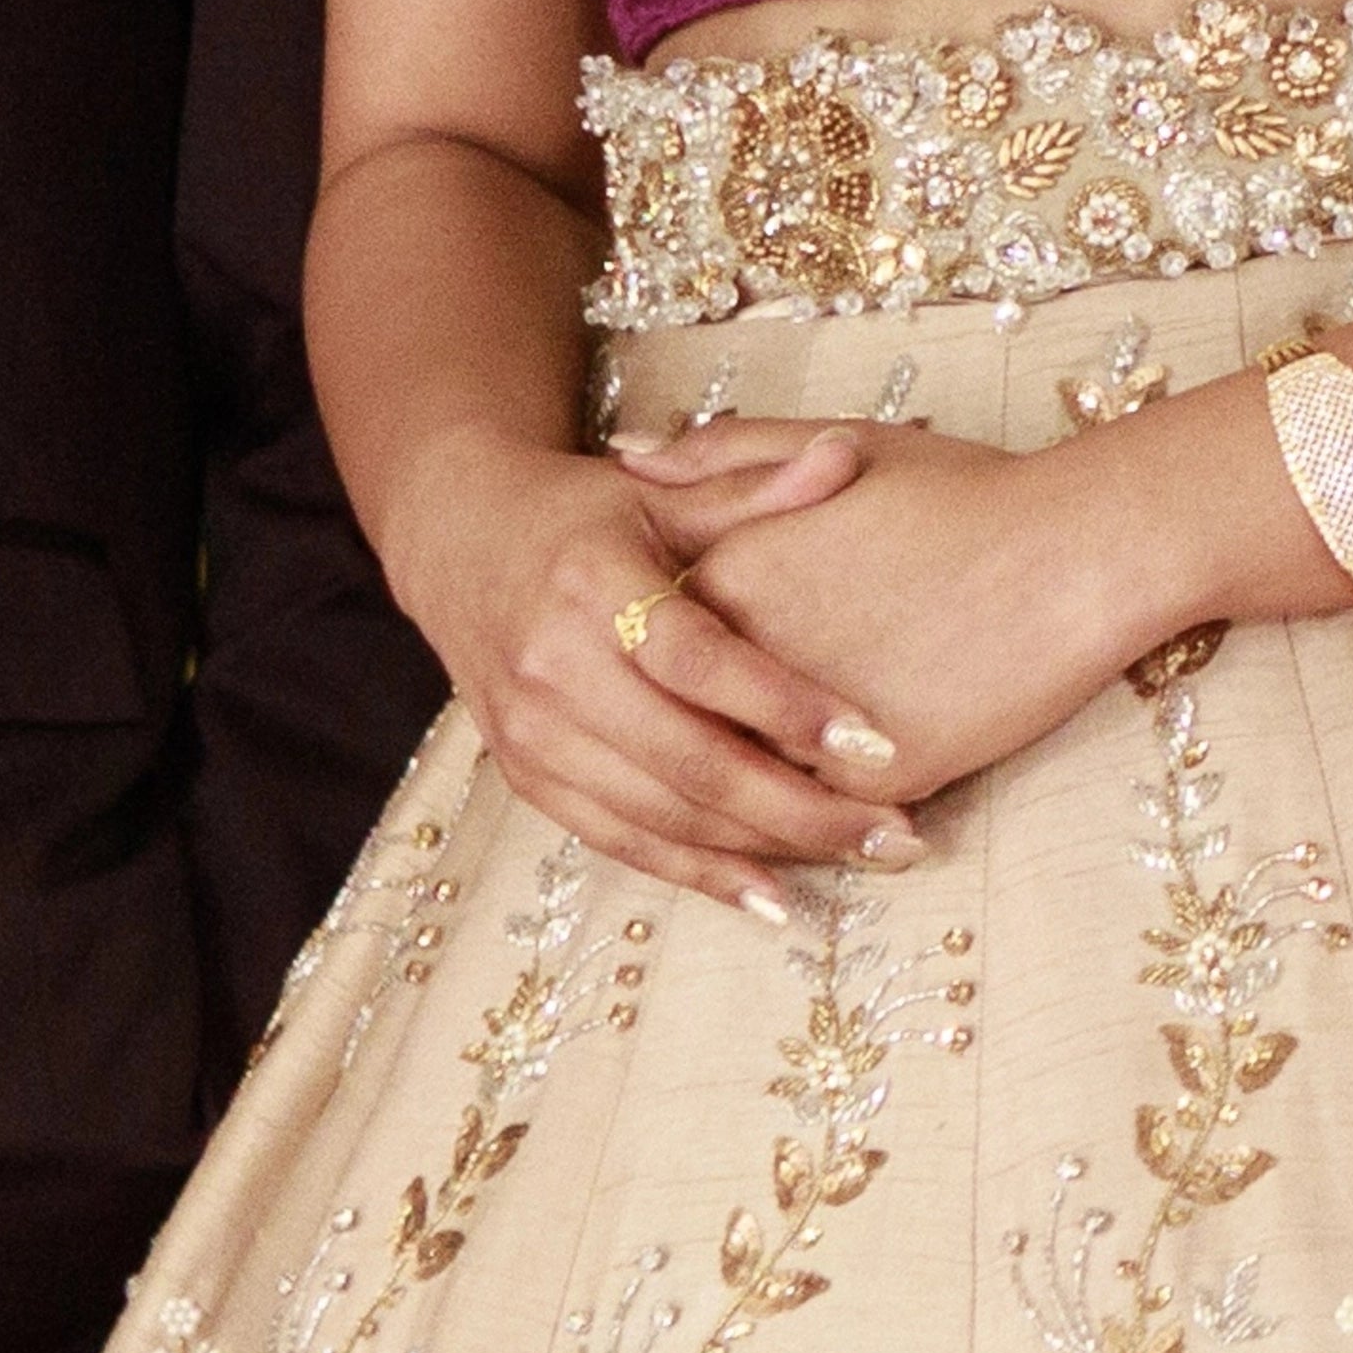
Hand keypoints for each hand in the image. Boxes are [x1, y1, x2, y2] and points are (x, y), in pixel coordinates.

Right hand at [394, 425, 915, 917]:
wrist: (458, 540)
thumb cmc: (581, 513)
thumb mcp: (661, 491)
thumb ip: (755, 488)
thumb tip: (846, 455)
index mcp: (593, 583)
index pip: (701, 661)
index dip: (787, 705)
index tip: (877, 742)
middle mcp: (554, 666)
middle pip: (691, 761)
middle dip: (802, 807)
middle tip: (895, 833)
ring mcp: (534, 732)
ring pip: (663, 813)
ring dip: (766, 849)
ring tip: (859, 858)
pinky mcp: (527, 775)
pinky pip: (620, 840)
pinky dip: (697, 873)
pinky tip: (771, 896)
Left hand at [617, 414, 1166, 803]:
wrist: (1072, 550)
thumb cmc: (963, 492)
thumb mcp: (833, 445)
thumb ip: (723, 455)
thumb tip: (629, 455)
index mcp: (724, 573)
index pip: (656, 645)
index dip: (662, 666)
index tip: (675, 674)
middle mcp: (745, 655)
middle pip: (684, 726)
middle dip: (688, 754)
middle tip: (703, 770)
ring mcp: (804, 725)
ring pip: (743, 790)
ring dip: (745, 815)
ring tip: (767, 823)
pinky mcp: (872, 778)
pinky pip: (818, 824)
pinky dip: (817, 837)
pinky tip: (832, 837)